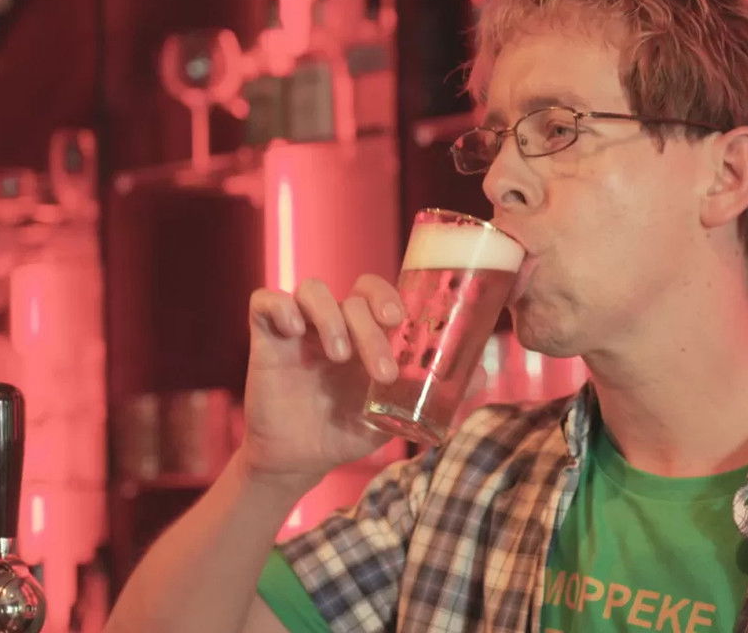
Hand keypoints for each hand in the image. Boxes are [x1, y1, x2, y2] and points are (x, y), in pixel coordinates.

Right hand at [240, 275, 486, 488]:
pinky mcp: (266, 339)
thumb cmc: (348, 430)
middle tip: (381, 371)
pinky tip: (295, 333)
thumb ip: (430, 395)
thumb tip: (482, 375)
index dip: (388, 295)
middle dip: (371, 329)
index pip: (376, 290)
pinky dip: (281, 307)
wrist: (301, 460)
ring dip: (331, 317)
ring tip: (339, 356)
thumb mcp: (393, 415)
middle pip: (353, 297)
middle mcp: (333, 322)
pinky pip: (266, 301)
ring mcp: (299, 327)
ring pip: (313, 289)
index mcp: (364, 331)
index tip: (399, 321)